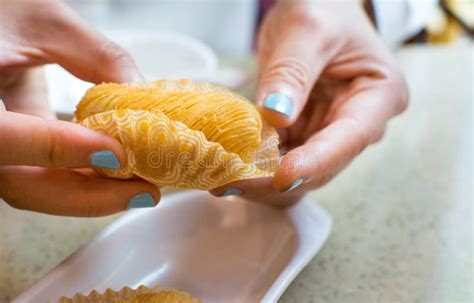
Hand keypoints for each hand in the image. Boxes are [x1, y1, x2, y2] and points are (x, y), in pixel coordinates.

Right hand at [0, 0, 159, 215]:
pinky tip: (118, 174)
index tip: (116, 153)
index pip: (3, 138)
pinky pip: (42, 175)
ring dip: (91, 194)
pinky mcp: (12, 148)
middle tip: (144, 191)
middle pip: (22, 184)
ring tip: (140, 188)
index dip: (59, 150)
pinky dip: (82, 179)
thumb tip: (145, 93)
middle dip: (88, 195)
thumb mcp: (43, 21)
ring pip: (33, 188)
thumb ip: (96, 55)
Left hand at [211, 1, 407, 205]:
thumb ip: (292, 71)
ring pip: (298, 170)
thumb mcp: (307, 28)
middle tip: (232, 183)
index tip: (281, 176)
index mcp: (379, 96)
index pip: (349, 138)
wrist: (314, 7)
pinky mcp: (304, 134)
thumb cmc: (322, 8)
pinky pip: (280, 158)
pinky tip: (227, 169)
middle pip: (322, 164)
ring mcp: (330, 132)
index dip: (315, 161)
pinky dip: (255, 167)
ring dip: (261, 179)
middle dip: (278, 178)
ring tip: (221, 180)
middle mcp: (359, 124)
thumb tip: (275, 116)